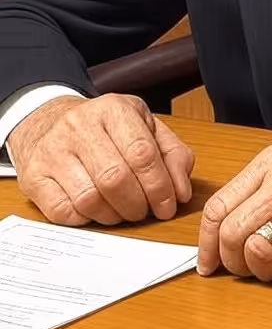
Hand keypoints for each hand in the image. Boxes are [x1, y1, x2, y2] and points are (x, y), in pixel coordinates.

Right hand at [8, 93, 194, 226]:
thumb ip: (171, 153)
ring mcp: (53, 150)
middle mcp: (80, 125)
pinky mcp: (33, 176)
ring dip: (113, 216)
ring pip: (89, 199)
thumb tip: (181, 192)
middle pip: (115, 178)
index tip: (168, 205)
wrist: (48, 119)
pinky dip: (85, 220)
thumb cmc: (104, 127)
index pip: (141, 153)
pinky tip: (96, 210)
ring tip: (122, 212)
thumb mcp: (144, 125)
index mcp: (113, 108)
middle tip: (145, 212)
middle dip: (138, 205)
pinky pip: (63, 212)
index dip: (159, 186)